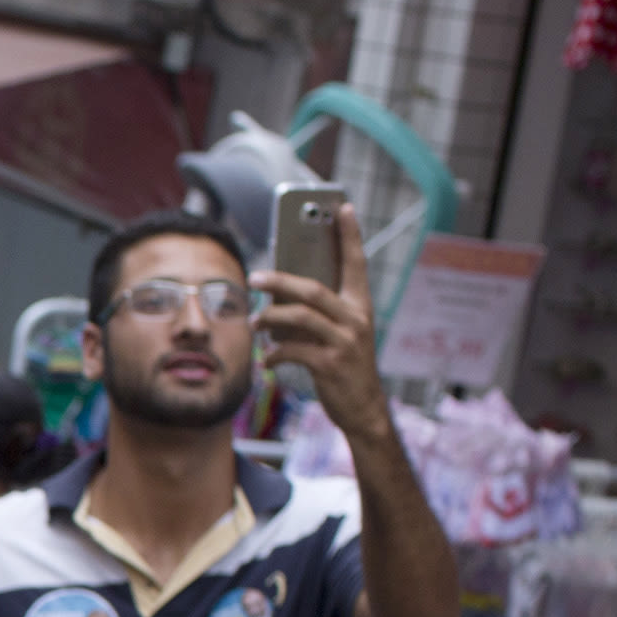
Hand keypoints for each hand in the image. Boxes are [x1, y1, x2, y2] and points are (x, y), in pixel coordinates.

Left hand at [254, 197, 388, 434]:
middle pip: (314, 289)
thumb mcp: (339, 336)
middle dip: (280, 280)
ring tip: (253, 322)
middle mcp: (356, 319)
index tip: (343, 208)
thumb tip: (278, 299)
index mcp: (360, 306)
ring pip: (300, 318)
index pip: (357, 263)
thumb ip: (317, 315)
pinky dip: (274, 353)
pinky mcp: (332, 365)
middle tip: (254, 278)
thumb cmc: (345, 367)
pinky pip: (294, 350)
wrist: (364, 408)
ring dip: (269, 318)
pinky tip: (266, 359)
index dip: (350, 235)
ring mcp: (346, 342)